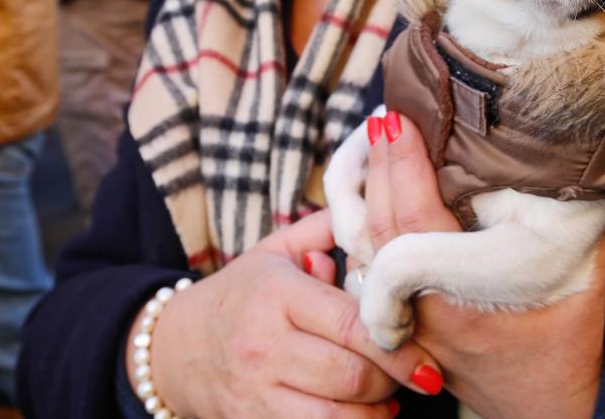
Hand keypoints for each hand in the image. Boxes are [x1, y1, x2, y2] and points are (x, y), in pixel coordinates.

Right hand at [127, 209, 443, 417]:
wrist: (175, 347)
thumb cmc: (241, 293)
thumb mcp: (275, 251)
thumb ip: (325, 229)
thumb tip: (377, 206)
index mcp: (278, 294)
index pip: (350, 324)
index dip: (398, 343)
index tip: (428, 355)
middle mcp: (264, 345)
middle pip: (350, 375)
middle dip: (392, 378)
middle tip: (415, 371)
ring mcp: (255, 391)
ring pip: (335, 417)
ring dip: (374, 412)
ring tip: (390, 396)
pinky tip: (362, 415)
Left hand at [366, 112, 604, 418]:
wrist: (555, 407)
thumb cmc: (572, 334)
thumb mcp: (586, 265)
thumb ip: (580, 204)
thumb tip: (578, 141)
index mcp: (466, 299)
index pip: (411, 226)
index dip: (399, 166)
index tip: (396, 118)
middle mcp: (425, 316)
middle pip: (376, 232)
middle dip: (373, 168)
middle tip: (381, 118)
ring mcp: (405, 326)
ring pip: (358, 257)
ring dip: (358, 198)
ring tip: (369, 146)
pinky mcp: (398, 329)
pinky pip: (359, 276)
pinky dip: (357, 232)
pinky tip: (364, 195)